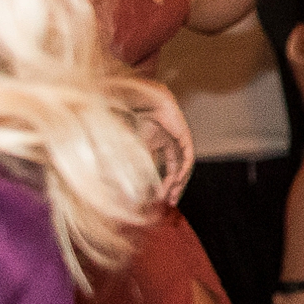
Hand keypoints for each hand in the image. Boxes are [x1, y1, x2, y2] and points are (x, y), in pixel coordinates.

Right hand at [120, 80, 194, 207]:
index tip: (153, 202)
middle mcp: (162, 141)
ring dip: (178, 182)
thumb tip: (116, 194)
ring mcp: (173, 136)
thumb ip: (119, 168)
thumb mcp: (120, 150)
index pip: (158, 168)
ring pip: (180, 164)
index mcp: (148, 143)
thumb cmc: (121, 121)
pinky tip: (177, 181)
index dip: (157, 186)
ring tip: (170, 198)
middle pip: (172, 169)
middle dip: (170, 188)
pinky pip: (186, 154)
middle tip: (167, 205)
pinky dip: (183, 169)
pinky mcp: (181, 132)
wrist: (131, 98)